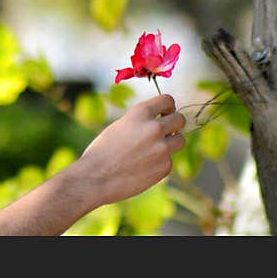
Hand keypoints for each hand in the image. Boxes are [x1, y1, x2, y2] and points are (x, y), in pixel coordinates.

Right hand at [77, 93, 185, 207]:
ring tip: (154, 149)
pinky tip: (144, 166)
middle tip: (166, 130)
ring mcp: (162, 149)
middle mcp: (154, 128)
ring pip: (180, 140)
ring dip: (171, 142)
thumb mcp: (120, 125)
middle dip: (174, 124)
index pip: (167, 100)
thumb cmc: (102, 151)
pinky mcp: (164, 167)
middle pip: (180, 119)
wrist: (96, 177)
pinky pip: (169, 160)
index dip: (167, 106)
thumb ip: (141, 121)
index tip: (165, 112)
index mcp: (140, 113)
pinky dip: (160, 163)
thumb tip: (160, 121)